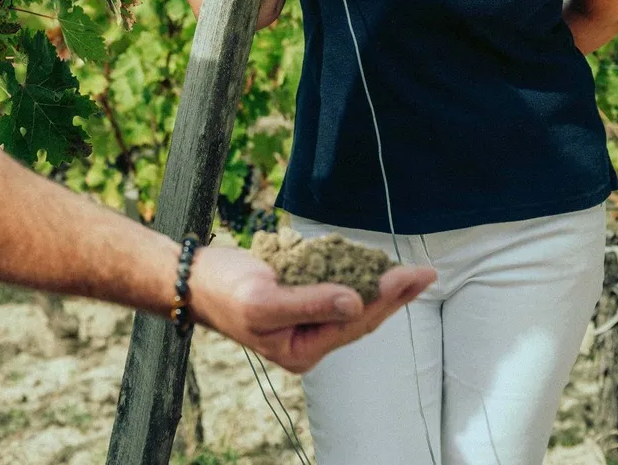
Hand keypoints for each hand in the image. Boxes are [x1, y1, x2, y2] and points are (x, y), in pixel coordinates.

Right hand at [188, 244, 434, 373]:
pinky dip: (357, 278)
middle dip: (393, 295)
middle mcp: (307, 341)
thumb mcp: (264, 299)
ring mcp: (304, 323)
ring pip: (352, 305)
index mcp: (301, 349)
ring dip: (380, 287)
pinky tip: (373, 268)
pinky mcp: (299, 302)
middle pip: (361, 318)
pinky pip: (336, 292)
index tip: (411, 275)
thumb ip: (310, 302)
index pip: (354, 322)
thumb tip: (354, 301)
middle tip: (425, 273)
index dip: (386, 297)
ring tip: (410, 273)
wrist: (192, 279)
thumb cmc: (223, 289)